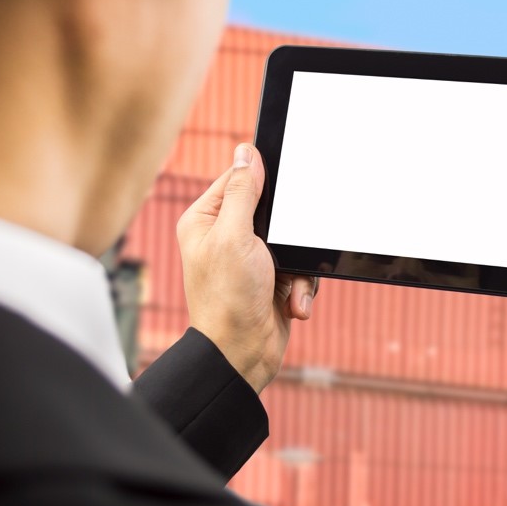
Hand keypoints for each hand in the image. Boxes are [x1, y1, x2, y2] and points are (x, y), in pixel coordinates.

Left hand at [176, 143, 317, 391]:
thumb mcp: (234, 235)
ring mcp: (250, 259)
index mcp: (205, 220)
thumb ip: (243, 192)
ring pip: (293, 241)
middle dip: (289, 235)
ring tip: (286, 289)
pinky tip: (291, 304)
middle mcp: (225, 236)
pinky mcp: (272, 279)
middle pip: (273, 211)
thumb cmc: (228, 298)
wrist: (242, 354)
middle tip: (282, 251)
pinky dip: (301, 288)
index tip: (282, 193)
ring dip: (298, 269)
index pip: (237, 179)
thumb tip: (245, 151)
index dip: (263, 182)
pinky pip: (301, 268)